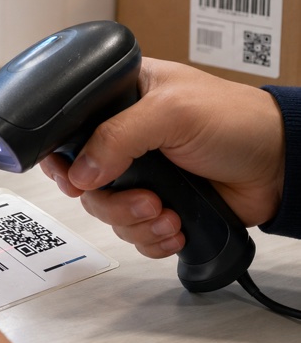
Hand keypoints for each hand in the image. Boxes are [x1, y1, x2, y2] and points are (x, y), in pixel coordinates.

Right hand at [40, 57, 284, 257]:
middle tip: (145, 200)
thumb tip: (80, 173)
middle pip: (85, 184)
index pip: (70, 132)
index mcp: (120, 102)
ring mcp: (141, 175)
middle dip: (112, 202)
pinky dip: (151, 239)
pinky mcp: (159, 205)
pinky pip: (133, 234)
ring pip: (107, 213)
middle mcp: (125, 140)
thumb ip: (117, 137)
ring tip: (168, 215)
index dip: (64, 161)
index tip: (74, 181)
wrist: (279, 165)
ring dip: (135, 223)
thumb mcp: (170, 113)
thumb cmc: (236, 121)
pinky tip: (174, 226)